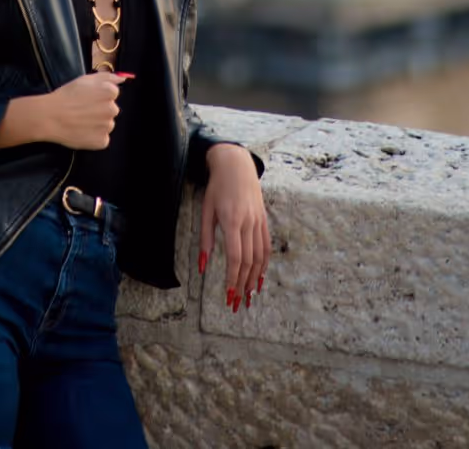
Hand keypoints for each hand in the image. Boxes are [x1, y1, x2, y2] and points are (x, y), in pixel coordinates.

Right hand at [44, 72, 128, 149]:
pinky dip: (94, 137)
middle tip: (83, 111)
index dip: (98, 96)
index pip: (112, 94)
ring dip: (98, 124)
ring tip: (81, 122)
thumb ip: (107, 77)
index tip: (87, 98)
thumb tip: (123, 79)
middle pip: (111, 109)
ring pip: (107, 124)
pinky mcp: (102, 142)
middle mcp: (112, 109)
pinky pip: (102, 139)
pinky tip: (82, 132)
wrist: (50, 117)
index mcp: (110, 92)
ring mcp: (108, 127)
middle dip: (100, 110)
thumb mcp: (85, 79)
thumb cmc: (66, 96)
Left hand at [199, 143, 269, 310]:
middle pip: (248, 261)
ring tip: (250, 297)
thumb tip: (202, 266)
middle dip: (242, 285)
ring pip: (260, 256)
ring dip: (255, 279)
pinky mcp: (264, 219)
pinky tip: (261, 277)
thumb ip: (205, 238)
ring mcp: (258, 221)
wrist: (236, 164)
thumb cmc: (217, 187)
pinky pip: (266, 246)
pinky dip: (265, 264)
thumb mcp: (206, 209)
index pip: (235, 257)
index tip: (228, 295)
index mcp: (232, 220)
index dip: (232, 278)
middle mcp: (248, 222)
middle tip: (237, 303)